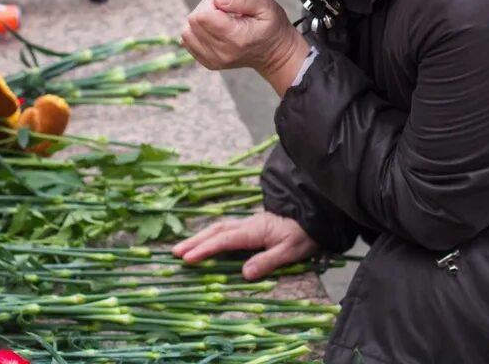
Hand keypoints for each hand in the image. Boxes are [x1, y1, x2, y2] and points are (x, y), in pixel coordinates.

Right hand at [172, 211, 318, 279]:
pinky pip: (225, 228)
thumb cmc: (304, 234)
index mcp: (254, 230)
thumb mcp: (290, 251)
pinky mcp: (251, 225)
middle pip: (216, 231)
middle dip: (195, 241)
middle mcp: (247, 225)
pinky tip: (205, 241)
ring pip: (219, 228)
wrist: (314, 215)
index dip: (205, 249)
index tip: (187, 258)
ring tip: (182, 248)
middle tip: (174, 253)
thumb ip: (267, 261)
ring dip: (200, 237)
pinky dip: (210, 234)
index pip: (224, 240)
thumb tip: (244, 273)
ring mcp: (248, 223)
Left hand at [181, 0, 309, 92]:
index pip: (203, 15)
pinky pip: (188, 42)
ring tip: (219, 20)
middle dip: (205, 9)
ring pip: (187, 32)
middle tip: (225, 11)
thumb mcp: (265, 4)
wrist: (275, 53)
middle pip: (193, 22)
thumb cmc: (271, 25)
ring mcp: (214, 60)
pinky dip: (197, 32)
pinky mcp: (209, 63)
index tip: (227, 4)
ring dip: (200, 21)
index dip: (211, 2)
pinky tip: (214, 30)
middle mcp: (222, 53)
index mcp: (236, 38)